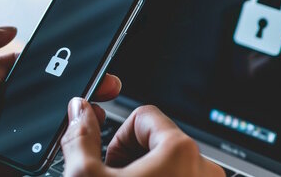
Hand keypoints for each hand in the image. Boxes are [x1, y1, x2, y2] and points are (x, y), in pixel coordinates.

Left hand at [0, 24, 121, 175]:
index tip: (87, 55)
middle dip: (82, 86)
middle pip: (54, 93)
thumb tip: (9, 29)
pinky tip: (80, 132)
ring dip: (79, 114)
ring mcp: (18, 132)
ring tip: (97, 106)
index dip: (62, 61)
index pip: (37, 67)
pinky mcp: (20, 157)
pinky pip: (48, 150)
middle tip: (106, 82)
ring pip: (56, 121)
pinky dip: (65, 142)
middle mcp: (11, 106)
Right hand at [61, 100, 224, 175]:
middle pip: (157, 141)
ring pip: (169, 165)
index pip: (143, 116)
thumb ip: (80, 137)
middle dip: (131, 159)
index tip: (108, 159)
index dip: (118, 137)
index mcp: (180, 151)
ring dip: (145, 174)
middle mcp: (203, 168)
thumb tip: (78, 111)